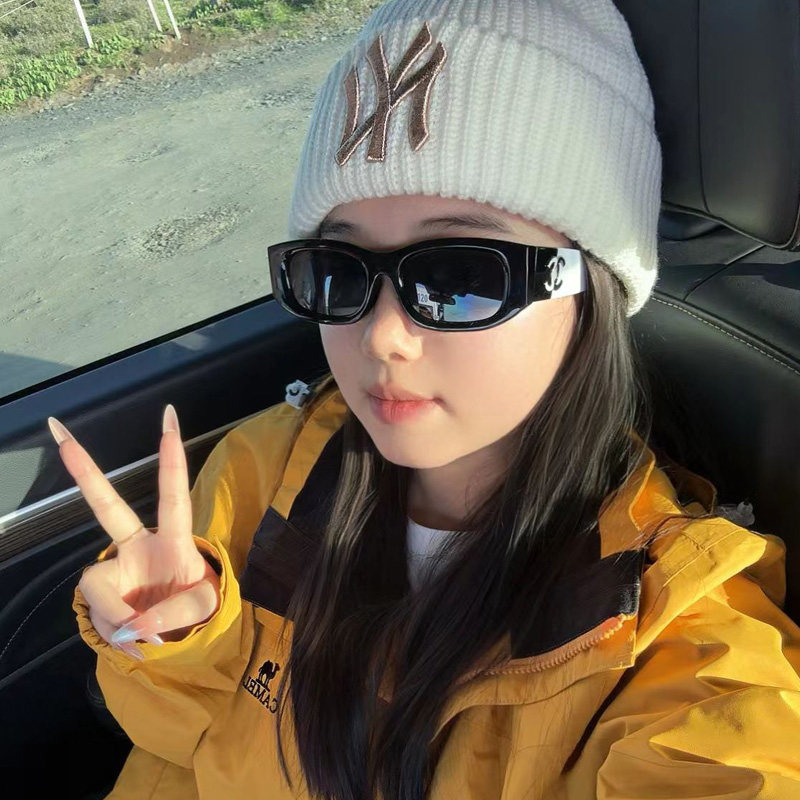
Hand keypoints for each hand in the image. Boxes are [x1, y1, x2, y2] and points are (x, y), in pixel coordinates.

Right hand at [50, 404, 220, 659]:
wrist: (183, 635)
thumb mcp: (203, 609)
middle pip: (107, 505)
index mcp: (173, 539)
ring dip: (120, 619)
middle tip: (59, 432)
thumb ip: (172, 614)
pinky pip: (99, 615)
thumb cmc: (199, 607)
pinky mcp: (102, 593)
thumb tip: (134, 626)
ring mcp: (116, 568)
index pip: (173, 494)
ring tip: (147, 635)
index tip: (169, 417)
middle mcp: (139, 546)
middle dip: (84, 469)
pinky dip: (116, 633)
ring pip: (98, 589)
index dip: (171, 458)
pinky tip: (134, 641)